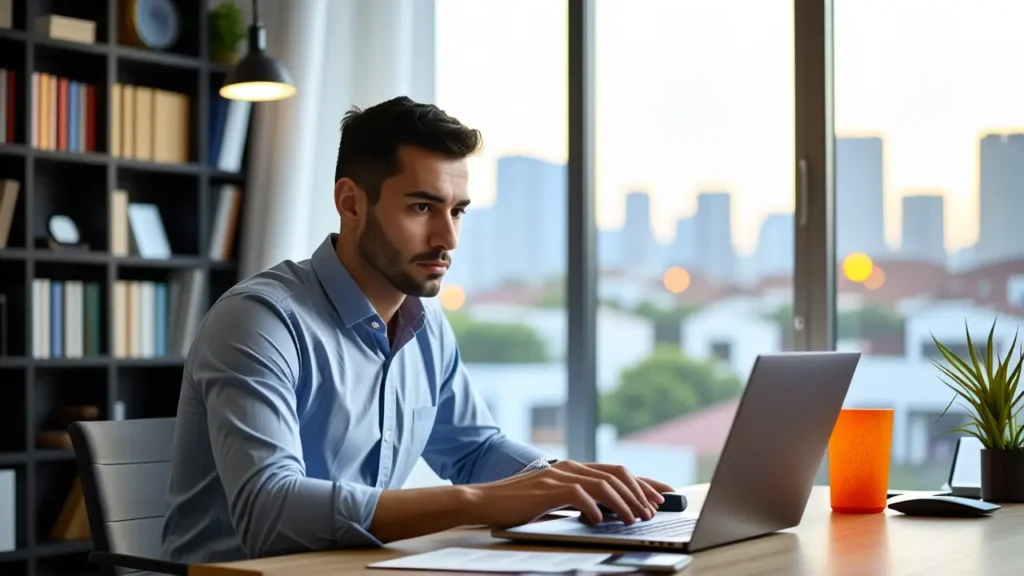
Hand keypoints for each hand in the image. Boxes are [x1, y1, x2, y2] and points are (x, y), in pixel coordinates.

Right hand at [467, 460, 673, 528]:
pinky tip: (600, 521)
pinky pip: (580, 495)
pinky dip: (595, 509)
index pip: (616, 470)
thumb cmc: (518, 504)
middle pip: (616, 474)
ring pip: (604, 484)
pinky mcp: (548, 489)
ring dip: (624, 503)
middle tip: (654, 511)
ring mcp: (559, 476)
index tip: (665, 494)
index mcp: (573, 468)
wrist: (484, 501)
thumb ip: (578, 499)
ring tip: (635, 519)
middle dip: (641, 492)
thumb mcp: (553, 499)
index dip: (644, 482)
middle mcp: (569, 467)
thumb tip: (607, 512)